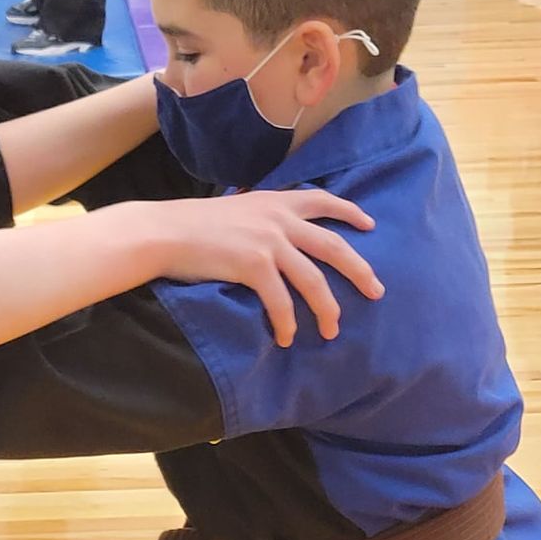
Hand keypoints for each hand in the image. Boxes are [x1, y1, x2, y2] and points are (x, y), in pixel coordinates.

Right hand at [158, 189, 381, 346]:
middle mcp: (279, 220)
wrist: (164, 232)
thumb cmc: (192, 224)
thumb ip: (259, 215)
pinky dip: (286, 323)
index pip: (323, 201)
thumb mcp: (235, 208)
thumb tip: (270, 232)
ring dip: (326, 309)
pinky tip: (286, 337)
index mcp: (275, 202)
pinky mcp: (254, 266)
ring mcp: (269, 242)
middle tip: (376, 291)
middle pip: (334, 247)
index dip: (350, 212)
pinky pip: (281, 302)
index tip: (370, 224)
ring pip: (314, 281)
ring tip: (331, 330)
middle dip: (360, 271)